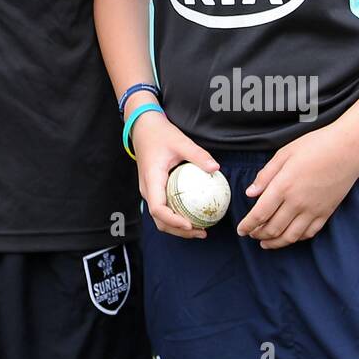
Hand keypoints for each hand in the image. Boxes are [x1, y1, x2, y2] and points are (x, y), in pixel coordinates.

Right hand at [132, 110, 219, 239]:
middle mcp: (148, 189)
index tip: (190, 224)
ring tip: (200, 229)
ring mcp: (150, 191)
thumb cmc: (160, 134)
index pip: (157, 208)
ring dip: (178, 227)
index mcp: (151, 180)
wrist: (143, 126)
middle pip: (159, 220)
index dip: (173, 220)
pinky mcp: (154, 189)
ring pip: (160, 217)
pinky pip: (164, 207)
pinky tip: (194, 214)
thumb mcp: (180, 142)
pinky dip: (177, 216)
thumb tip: (216, 168)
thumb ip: (198, 155)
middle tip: (201, 231)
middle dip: (179, 231)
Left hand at [236, 124, 358, 248]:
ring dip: (275, 242)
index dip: (247, 226)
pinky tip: (289, 236)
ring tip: (266, 243)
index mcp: (283, 187)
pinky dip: (296, 238)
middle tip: (251, 236)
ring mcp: (313, 210)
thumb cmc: (315, 145)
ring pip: (290, 236)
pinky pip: (309, 233)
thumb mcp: (283, 154)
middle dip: (259, 235)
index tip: (241, 231)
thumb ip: (265, 175)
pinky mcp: (326, 212)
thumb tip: (250, 193)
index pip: (259, 214)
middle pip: (273, 228)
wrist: (348, 149)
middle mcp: (297, 203)